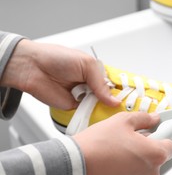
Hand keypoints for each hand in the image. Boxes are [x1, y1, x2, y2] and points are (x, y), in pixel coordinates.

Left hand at [0, 39, 119, 109]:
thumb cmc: (56, 58)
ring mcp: (83, 97)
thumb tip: (113, 100)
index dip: (125, 91)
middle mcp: (91, 85)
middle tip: (129, 109)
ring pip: (100, 107)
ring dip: (106, 110)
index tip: (137, 99)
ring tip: (117, 114)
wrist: (31, 67)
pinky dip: (92, 116)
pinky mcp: (73, 107)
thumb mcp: (86, 64)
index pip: (115, 84)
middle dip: (118, 103)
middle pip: (110, 98)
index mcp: (97, 72)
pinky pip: (87, 114)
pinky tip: (101, 117)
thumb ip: (101, 83)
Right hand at [73, 112, 171, 174]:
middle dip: (146, 153)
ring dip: (135, 167)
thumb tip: (154, 118)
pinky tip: (111, 169)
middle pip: (157, 161)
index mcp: (155, 154)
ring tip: (116, 157)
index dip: (161, 138)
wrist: (73, 166)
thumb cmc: (96, 145)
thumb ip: (144, 118)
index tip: (153, 136)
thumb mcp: (122, 120)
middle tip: (128, 144)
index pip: (171, 146)